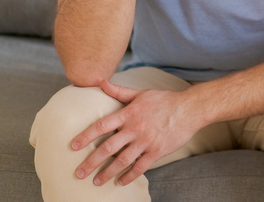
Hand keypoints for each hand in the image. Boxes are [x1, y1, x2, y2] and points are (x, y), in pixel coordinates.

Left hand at [71, 81, 201, 185]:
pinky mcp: (157, 151)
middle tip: (78, 174)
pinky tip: (120, 181)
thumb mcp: (141, 93)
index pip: (102, 126)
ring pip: (122, 161)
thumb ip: (119, 91)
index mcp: (129, 114)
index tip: (73, 147)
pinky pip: (140, 167)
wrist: (191, 108)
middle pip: (108, 148)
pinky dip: (129, 176)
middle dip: (91, 162)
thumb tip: (101, 82)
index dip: (86, 136)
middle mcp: (135, 128)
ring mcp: (146, 141)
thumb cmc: (165, 100)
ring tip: (96, 181)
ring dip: (107, 173)